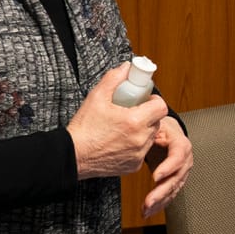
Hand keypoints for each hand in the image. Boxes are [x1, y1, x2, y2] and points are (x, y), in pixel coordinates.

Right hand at [67, 63, 168, 179]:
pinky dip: (136, 145)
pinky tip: (121, 141)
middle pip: (157, 121)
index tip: (146, 100)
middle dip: (148, 114)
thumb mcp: (97, 97)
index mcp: (134, 121)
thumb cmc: (84, 129)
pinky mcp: (134, 165)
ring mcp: (138, 154)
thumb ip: (114, 78)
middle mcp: (140, 139)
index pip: (161, 107)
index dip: (155, 101)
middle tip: (134, 111)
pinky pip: (143, 151)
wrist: (73, 155)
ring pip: (151, 137)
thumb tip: (126, 67)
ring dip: (143, 130)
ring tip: (125, 126)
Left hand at [139, 115, 193, 216]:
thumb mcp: (156, 124)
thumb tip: (144, 125)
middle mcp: (185, 160)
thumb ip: (151, 126)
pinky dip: (159, 205)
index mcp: (181, 144)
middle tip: (149, 201)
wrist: (166, 133)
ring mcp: (181, 173)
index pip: (178, 156)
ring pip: (173, 190)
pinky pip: (169, 195)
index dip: (168, 167)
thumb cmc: (160, 128)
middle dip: (162, 192)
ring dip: (159, 202)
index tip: (156, 177)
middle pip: (176, 178)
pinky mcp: (175, 181)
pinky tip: (148, 212)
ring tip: (146, 210)